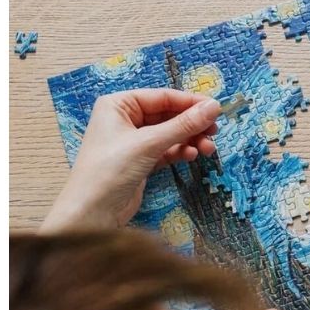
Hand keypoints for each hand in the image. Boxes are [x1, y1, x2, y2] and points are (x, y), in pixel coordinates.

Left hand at [41, 89, 220, 231]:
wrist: (92, 213)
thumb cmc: (111, 170)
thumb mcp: (149, 143)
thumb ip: (183, 125)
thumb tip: (214, 107)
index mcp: (119, 104)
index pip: (162, 97)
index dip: (190, 102)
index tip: (217, 109)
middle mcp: (125, 119)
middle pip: (168, 115)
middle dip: (192, 124)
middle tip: (215, 132)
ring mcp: (133, 141)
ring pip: (170, 134)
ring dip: (190, 139)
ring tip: (208, 149)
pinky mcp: (140, 161)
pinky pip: (167, 150)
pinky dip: (180, 152)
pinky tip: (192, 156)